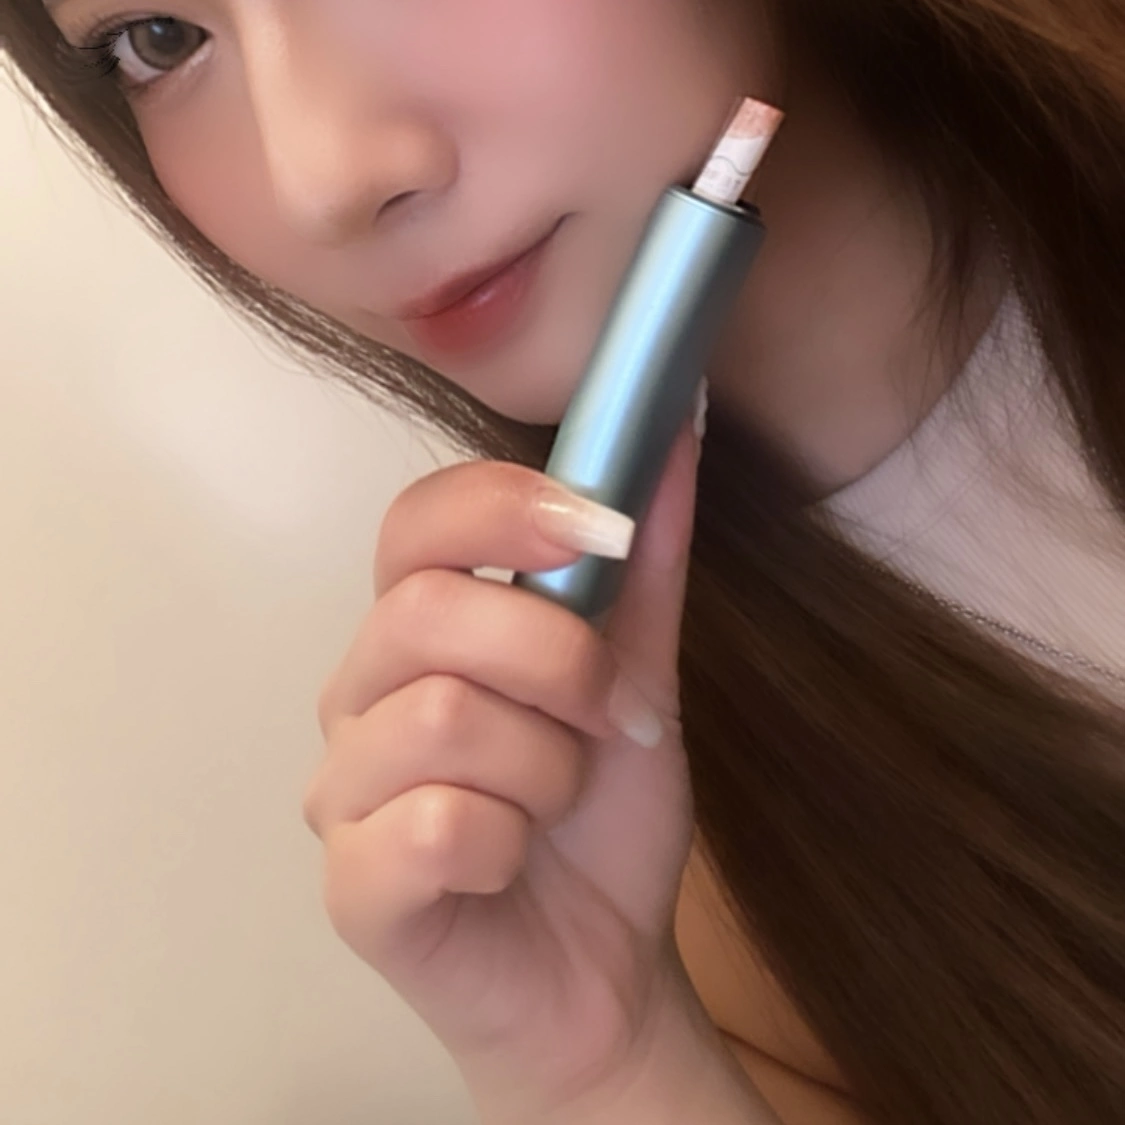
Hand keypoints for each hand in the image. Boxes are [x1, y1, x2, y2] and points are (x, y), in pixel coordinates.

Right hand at [302, 407, 710, 1119]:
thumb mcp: (641, 676)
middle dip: (555, 657)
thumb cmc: (599, 820)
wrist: (605, 976)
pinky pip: (436, 825)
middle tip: (611, 713)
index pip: (414, 519)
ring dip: (547, 764)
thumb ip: (646, 562)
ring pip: (442, 718)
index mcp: (418, 626)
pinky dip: (511, 841)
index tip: (604, 528)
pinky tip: (515, 862)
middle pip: (423, 611)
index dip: (503, 506)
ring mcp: (343, 792)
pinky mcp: (354, 887)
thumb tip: (677, 428)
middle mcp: (360, 694)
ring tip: (560, 801)